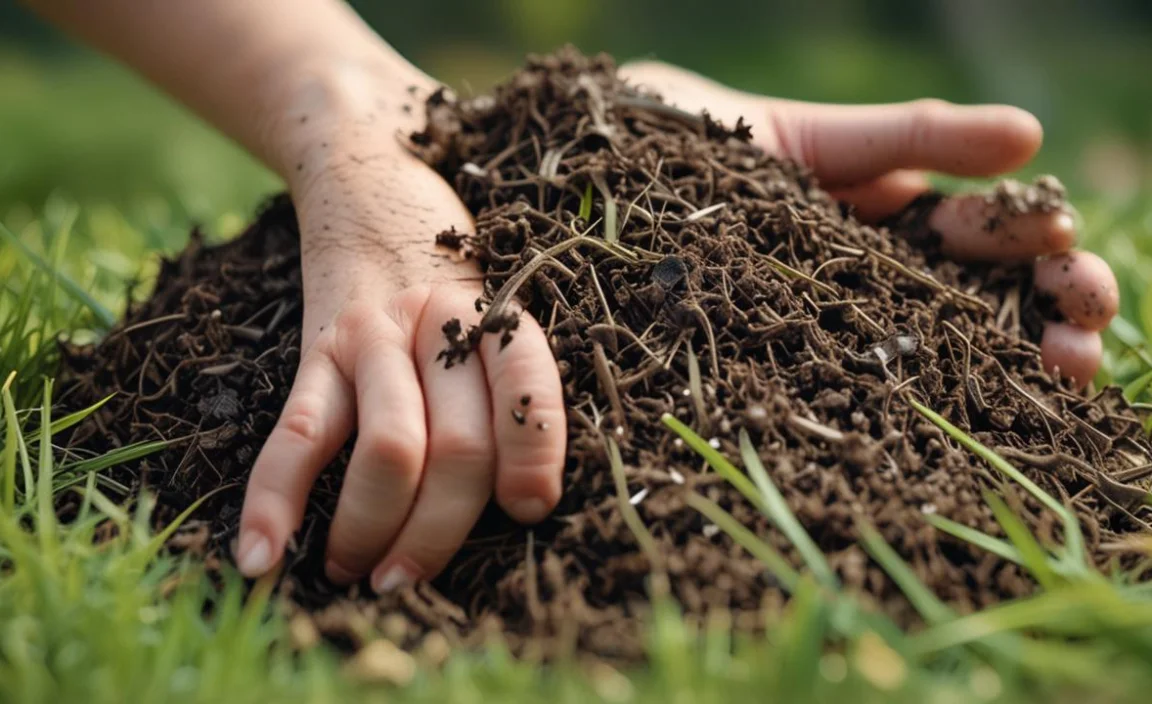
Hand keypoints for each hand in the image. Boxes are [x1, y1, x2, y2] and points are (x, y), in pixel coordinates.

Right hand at [234, 75, 565, 589]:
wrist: (365, 173)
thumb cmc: (448, 265)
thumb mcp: (495, 304)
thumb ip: (503, 383)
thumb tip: (510, 501)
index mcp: (500, 317)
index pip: (531, 385)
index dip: (537, 454)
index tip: (530, 511)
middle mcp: (440, 326)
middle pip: (457, 444)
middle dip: (441, 530)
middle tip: (413, 579)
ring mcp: (373, 336)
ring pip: (387, 449)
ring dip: (373, 529)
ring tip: (361, 577)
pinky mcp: (317, 345)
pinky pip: (298, 433)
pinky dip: (275, 500)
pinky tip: (261, 558)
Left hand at [619, 61, 1118, 384]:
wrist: (569, 179)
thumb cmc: (678, 143)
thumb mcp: (805, 136)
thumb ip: (907, 138)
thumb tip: (1032, 134)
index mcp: (869, 216)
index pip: (972, 234)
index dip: (1027, 242)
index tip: (1063, 247)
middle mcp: (854, 279)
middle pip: (971, 296)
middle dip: (1044, 303)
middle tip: (1086, 314)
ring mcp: (817, 327)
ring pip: (934, 347)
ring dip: (1014, 356)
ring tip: (1069, 364)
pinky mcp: (773, 372)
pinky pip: (859, 390)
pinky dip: (928, 402)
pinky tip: (990, 411)